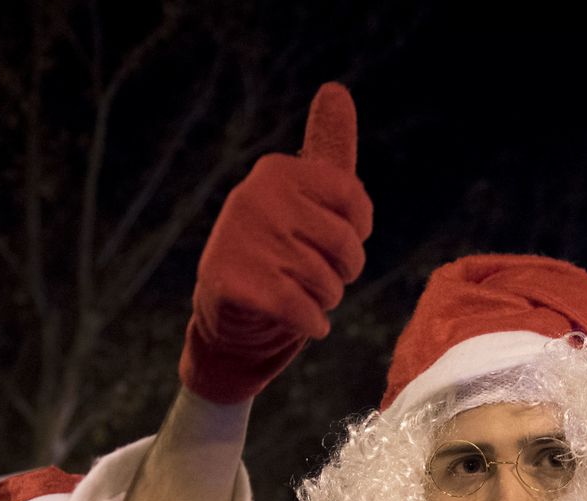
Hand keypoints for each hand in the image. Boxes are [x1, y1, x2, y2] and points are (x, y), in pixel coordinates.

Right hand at [179, 83, 373, 404]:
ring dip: (325, 300)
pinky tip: (305, 322)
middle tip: (319, 276)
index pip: (354, 200)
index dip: (357, 232)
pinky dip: (313, 324)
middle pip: (345, 245)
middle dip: (343, 273)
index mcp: (278, 171)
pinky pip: (302, 309)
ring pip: (325, 282)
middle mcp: (255, 196)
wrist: (228, 312)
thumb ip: (327, 148)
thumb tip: (336, 89)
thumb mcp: (307, 197)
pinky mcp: (230, 280)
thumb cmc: (280, 251)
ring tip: (301, 294)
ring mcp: (239, 237)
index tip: (337, 240)